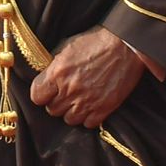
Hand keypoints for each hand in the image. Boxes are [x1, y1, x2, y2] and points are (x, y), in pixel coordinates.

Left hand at [29, 27, 144, 127]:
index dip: (42, 94)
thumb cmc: (98, 41)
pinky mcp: (104, 107)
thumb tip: (46, 76)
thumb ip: (55, 65)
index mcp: (57, 72)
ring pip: (69, 119)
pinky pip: (88, 124)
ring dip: (73, 111)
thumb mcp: (69, 46)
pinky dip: (90, 117)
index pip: (36, 97)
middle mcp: (69, 89)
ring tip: (81, 100)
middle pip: (52, 110)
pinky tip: (93, 105)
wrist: (128, 44)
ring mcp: (87, 100)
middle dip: (58, 102)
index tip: (48, 91)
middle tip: (68, 93)